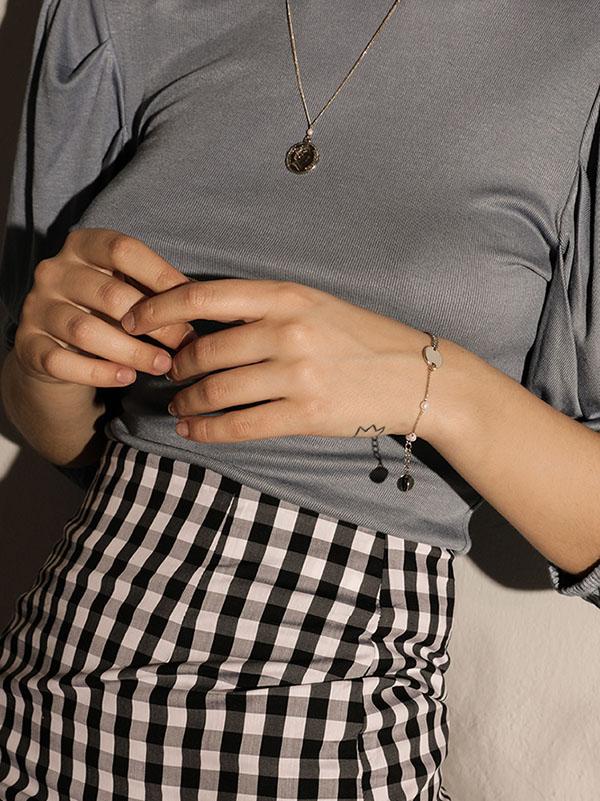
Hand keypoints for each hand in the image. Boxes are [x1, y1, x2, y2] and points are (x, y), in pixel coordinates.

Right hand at [13, 228, 194, 386]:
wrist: (56, 349)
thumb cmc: (105, 313)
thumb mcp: (127, 290)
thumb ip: (154, 289)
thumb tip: (201, 299)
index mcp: (81, 246)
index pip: (123, 250)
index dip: (161, 275)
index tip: (194, 302)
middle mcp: (53, 271)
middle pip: (109, 294)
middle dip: (154, 322)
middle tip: (184, 343)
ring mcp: (36, 308)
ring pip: (86, 330)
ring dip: (132, 351)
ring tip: (163, 365)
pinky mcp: (28, 346)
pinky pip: (63, 362)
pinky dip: (99, 373)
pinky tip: (128, 378)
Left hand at [119, 278, 432, 442]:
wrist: (416, 376)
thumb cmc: (361, 337)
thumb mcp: (313, 305)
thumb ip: (262, 309)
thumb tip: (202, 322)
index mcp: (286, 295)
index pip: (204, 296)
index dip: (158, 309)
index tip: (132, 321)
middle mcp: (287, 330)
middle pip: (203, 350)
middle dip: (174, 368)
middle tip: (167, 377)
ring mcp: (297, 374)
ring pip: (216, 390)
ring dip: (186, 403)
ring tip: (178, 409)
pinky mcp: (305, 414)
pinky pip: (239, 424)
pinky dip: (208, 432)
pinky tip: (194, 433)